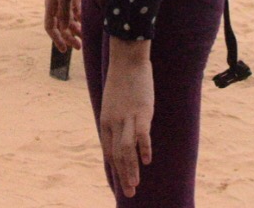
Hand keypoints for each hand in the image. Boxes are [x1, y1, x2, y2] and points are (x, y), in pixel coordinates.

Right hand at [44, 0, 81, 52]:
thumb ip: (64, 12)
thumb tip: (63, 29)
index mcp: (51, 5)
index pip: (50, 27)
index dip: (56, 39)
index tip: (63, 50)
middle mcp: (56, 5)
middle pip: (60, 26)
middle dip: (68, 37)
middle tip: (78, 47)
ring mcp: (65, 1)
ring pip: (69, 21)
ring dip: (75, 30)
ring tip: (84, 37)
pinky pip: (75, 13)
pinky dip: (79, 20)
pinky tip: (85, 24)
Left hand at [99, 42, 153, 197]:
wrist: (127, 59)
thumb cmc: (122, 81)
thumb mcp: (113, 103)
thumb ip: (116, 120)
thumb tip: (121, 134)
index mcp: (105, 122)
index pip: (109, 152)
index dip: (114, 170)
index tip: (118, 184)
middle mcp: (113, 123)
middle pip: (117, 155)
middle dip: (123, 176)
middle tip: (129, 193)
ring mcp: (127, 117)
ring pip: (127, 149)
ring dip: (131, 169)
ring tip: (135, 185)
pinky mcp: (141, 111)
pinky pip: (141, 134)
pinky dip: (144, 148)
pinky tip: (147, 161)